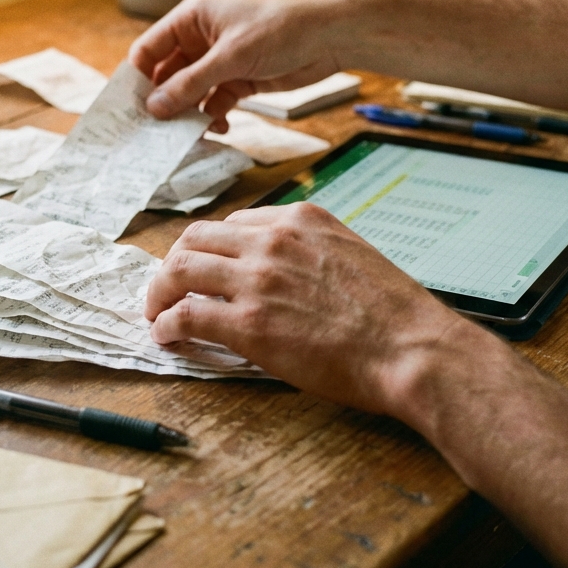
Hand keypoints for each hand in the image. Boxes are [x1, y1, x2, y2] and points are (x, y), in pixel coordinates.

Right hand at [128, 0, 349, 129]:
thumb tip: (155, 107)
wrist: (329, 37)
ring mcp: (219, 62)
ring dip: (189, 113)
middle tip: (155, 131)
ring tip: (188, 133)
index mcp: (191, 19)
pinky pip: (214, 102)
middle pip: (168, 75)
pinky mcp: (238, 80)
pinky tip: (218, 127)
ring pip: (190, 92)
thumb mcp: (230, 57)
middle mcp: (200, 40)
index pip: (150, 49)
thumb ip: (191, 84)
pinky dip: (213, 115)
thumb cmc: (280, 29)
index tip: (131, 108)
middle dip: (164, 101)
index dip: (138, 77)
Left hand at [145, 202, 473, 418]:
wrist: (410, 348)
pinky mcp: (248, 323)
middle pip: (194, 239)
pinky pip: (187, 315)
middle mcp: (273, 240)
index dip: (208, 249)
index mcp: (299, 219)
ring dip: (160, 293)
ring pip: (180, 270)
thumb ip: (309, 252)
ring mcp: (257, 279)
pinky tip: (167, 336)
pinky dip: (167, 324)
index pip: (232, 224)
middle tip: (166, 289)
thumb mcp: (350, 254)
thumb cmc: (393, 314)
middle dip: (173, 264)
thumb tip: (282, 272)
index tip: (202, 268)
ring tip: (156, 314)